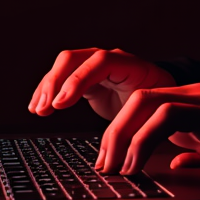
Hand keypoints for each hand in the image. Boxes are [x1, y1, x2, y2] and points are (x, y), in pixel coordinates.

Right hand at [28, 47, 175, 121]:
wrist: (160, 95)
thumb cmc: (161, 103)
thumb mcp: (159, 109)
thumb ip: (145, 118)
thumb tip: (129, 142)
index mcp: (131, 64)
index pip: (101, 62)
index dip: (79, 80)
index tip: (62, 103)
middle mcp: (109, 60)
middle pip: (75, 58)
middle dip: (56, 81)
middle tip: (45, 108)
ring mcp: (94, 66)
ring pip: (64, 66)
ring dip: (47, 86)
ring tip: (37, 110)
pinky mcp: (85, 78)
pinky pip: (61, 78)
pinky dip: (47, 91)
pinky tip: (37, 106)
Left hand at [94, 83, 199, 175]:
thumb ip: (194, 154)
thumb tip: (174, 166)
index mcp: (191, 101)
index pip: (143, 104)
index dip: (120, 130)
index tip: (109, 160)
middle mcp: (193, 93)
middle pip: (138, 99)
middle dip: (113, 132)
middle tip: (104, 166)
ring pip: (146, 102)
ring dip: (122, 136)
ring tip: (116, 167)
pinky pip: (167, 117)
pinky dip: (145, 140)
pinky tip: (139, 164)